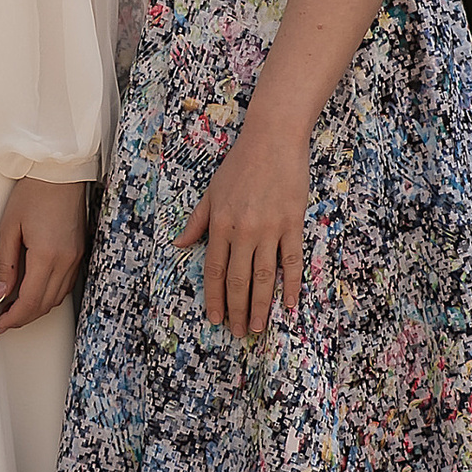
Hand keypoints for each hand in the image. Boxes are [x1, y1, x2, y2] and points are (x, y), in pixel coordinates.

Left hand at [0, 177, 86, 333]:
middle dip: (23, 318)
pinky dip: (49, 296)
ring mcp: (75, 258)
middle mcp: (66, 261)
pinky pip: (65, 286)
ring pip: (56, 298)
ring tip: (15, 310)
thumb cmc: (33, 193)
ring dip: (36, 309)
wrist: (59, 173)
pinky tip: (35, 293)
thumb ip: (5, 264)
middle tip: (3, 321)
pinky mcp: (79, 253)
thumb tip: (0, 293)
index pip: (29, 301)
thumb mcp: (9, 228)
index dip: (13, 318)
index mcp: (47, 255)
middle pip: (44, 305)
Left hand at [180, 100, 308, 337]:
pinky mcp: (292, 224)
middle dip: (237, 310)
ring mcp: (269, 229)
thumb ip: (197, 222)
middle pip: (238, 280)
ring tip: (259, 328)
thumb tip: (179, 245)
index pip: (214, 271)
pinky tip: (288, 304)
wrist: (273, 139)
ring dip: (261, 306)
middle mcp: (242, 231)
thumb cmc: (240, 164)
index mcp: (220, 224)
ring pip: (264, 277)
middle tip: (239, 332)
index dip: (214, 298)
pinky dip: (291, 285)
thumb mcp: (211, 192)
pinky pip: (292, 261)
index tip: (215, 319)